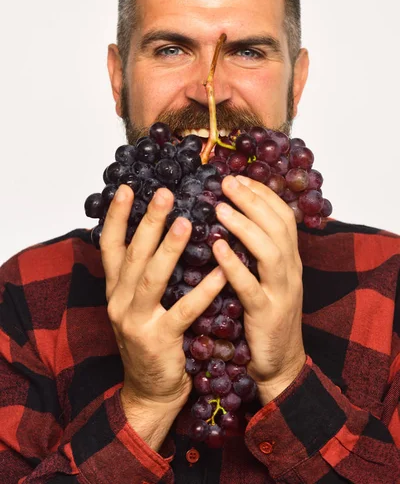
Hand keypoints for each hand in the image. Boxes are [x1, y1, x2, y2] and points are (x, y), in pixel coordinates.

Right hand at [100, 184, 226, 411]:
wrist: (151, 390)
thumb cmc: (151, 338)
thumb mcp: (138, 303)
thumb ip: (143, 272)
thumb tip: (159, 232)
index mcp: (116, 289)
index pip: (109, 246)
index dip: (117, 216)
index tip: (127, 188)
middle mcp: (119, 301)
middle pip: (133, 254)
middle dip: (148, 222)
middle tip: (165, 194)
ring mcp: (136, 321)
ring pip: (152, 278)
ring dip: (169, 249)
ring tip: (186, 222)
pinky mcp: (159, 340)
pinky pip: (184, 310)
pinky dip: (203, 290)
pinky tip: (220, 270)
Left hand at [212, 175, 305, 403]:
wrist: (279, 364)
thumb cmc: (265, 316)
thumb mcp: (266, 278)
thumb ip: (256, 250)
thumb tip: (232, 217)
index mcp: (289, 259)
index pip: (282, 217)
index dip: (262, 194)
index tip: (239, 178)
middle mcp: (290, 271)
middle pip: (278, 227)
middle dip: (253, 201)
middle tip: (227, 183)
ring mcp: (280, 292)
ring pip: (270, 252)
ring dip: (245, 226)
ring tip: (220, 208)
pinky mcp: (266, 315)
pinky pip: (251, 287)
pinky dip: (234, 266)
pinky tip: (217, 249)